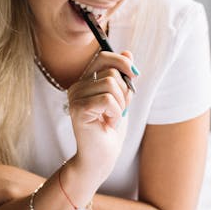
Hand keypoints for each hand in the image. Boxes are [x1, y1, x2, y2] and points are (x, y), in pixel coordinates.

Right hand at [67, 50, 137, 182]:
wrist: (101, 156)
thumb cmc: (110, 129)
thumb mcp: (122, 98)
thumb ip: (122, 76)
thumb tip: (128, 53)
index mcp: (85, 81)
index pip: (104, 57)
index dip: (122, 62)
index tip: (135, 75)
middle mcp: (76, 87)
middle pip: (112, 73)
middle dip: (125, 93)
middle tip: (118, 111)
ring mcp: (75, 98)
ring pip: (111, 85)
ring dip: (120, 106)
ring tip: (111, 119)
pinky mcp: (78, 109)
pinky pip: (108, 100)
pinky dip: (115, 114)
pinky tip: (107, 124)